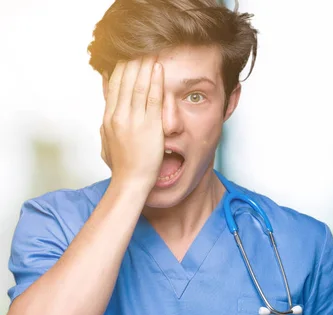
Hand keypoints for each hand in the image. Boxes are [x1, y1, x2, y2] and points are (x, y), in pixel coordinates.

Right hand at [100, 56, 164, 191]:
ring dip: (145, 66)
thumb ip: (108, 125)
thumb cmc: (122, 165)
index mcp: (108, 118)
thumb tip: (106, 114)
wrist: (131, 181)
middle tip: (140, 47)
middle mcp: (118, 116)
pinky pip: (152, 98)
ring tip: (151, 51)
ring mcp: (133, 120)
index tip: (126, 56)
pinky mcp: (149, 126)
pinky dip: (155, 81)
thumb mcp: (108, 142)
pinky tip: (158, 68)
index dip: (120, 69)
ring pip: (138, 85)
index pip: (113, 86)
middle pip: (124, 81)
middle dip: (132, 62)